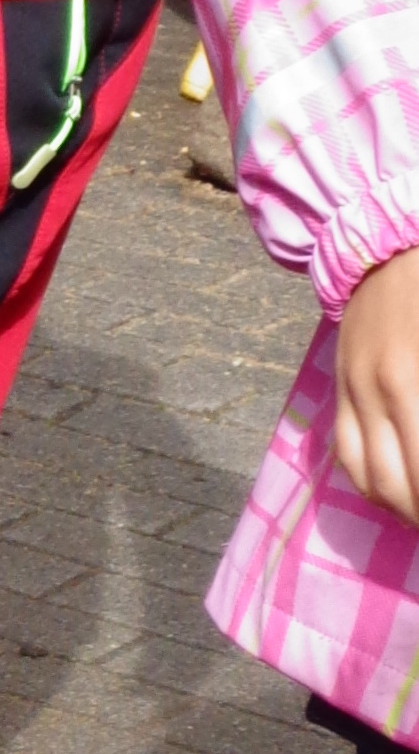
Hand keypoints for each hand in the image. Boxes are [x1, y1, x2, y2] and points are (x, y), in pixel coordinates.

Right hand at [335, 248, 418, 518]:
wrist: (388, 244)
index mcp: (414, 379)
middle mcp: (382, 393)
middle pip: (404, 484)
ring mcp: (355, 396)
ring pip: (373, 480)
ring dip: (404, 510)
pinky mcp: (342, 394)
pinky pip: (350, 458)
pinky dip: (374, 488)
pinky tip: (398, 496)